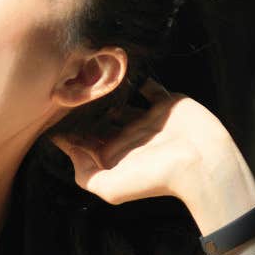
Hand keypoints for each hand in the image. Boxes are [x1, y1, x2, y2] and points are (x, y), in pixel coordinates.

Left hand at [51, 81, 254, 242]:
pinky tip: (122, 67)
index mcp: (112, 157)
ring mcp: (146, 119)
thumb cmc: (155, 179)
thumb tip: (68, 148)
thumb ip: (84, 172)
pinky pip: (148, 86)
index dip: (68, 128)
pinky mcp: (165, 103)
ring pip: (120, 101)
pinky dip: (137, 77)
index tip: (52, 112)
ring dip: (108, 89)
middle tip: (67, 86)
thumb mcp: (109, 187)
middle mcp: (127, 138)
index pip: (83, 140)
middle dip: (85, 106)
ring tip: (91, 73)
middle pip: (99, 118)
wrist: (202, 163)